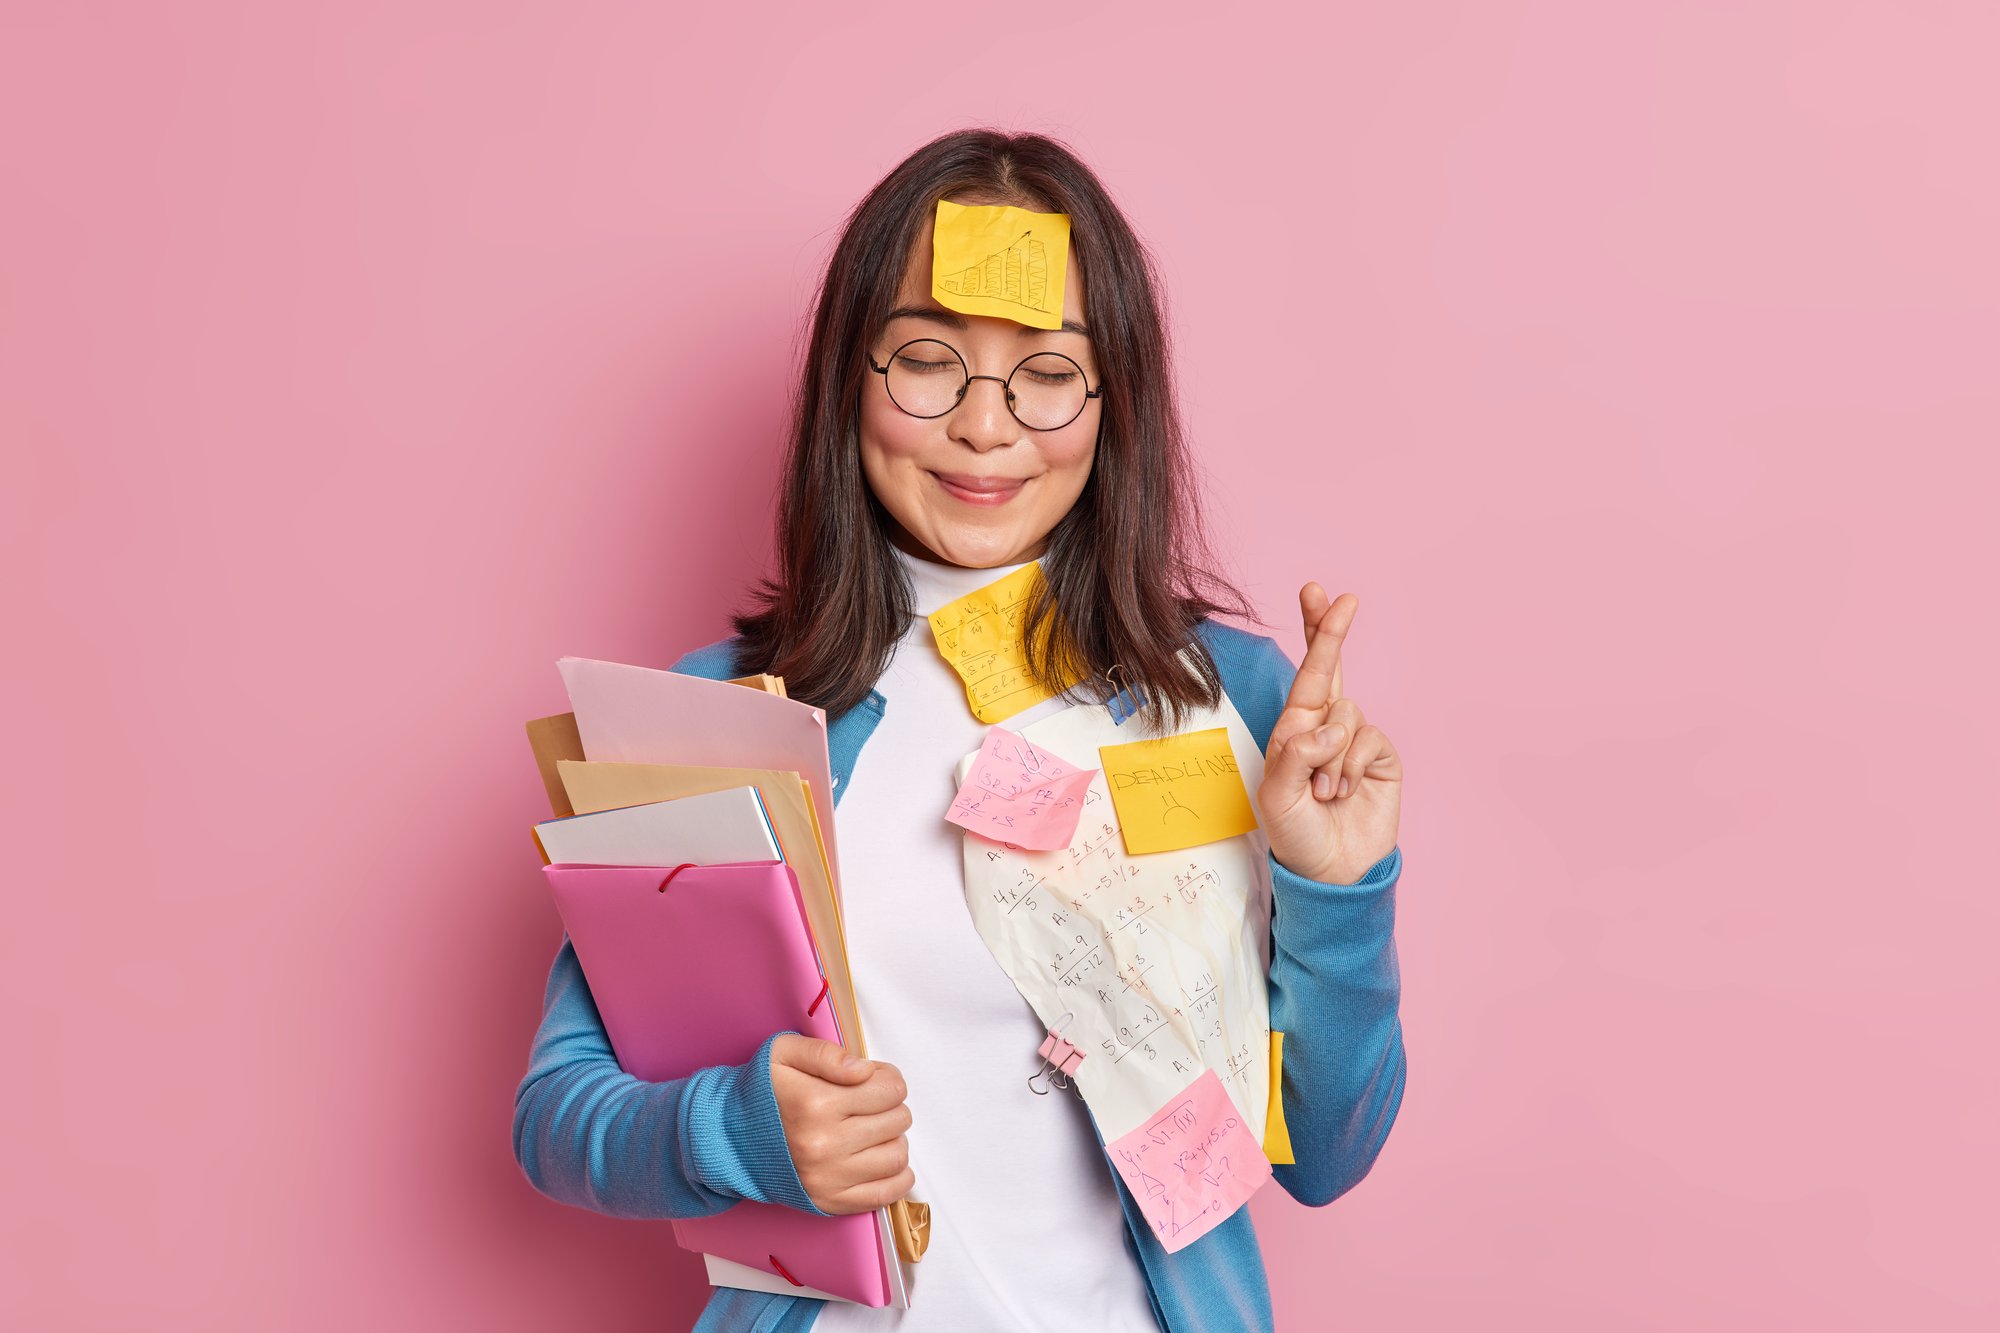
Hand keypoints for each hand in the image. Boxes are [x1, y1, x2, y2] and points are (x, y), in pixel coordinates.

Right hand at [769, 1035, 914, 1214]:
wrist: (730, 1137)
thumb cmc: (761, 1092)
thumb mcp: (784, 1053)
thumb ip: (827, 1054)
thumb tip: (865, 1070)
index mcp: (816, 1103)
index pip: (890, 1090)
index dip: (888, 1079)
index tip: (874, 1080)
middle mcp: (824, 1144)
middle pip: (897, 1121)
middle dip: (891, 1107)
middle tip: (872, 1104)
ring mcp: (827, 1178)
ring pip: (897, 1157)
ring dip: (894, 1139)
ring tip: (874, 1131)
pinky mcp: (829, 1201)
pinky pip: (885, 1194)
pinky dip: (897, 1177)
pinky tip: (882, 1159)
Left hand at [1257, 583, 1403, 884]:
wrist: (1332, 873)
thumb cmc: (1296, 836)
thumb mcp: (1278, 796)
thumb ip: (1296, 755)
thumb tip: (1328, 725)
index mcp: (1293, 730)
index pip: (1305, 674)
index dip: (1315, 633)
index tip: (1317, 592)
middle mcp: (1324, 728)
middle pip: (1332, 669)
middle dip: (1331, 632)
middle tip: (1343, 597)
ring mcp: (1354, 741)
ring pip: (1346, 715)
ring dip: (1330, 758)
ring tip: (1322, 793)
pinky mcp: (1380, 757)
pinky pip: (1367, 739)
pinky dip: (1349, 767)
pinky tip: (1343, 793)